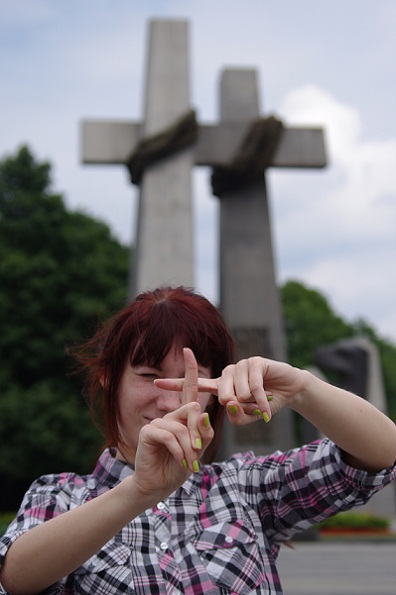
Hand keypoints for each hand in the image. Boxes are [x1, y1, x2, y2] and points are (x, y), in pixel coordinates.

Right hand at [132, 348, 213, 502]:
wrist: (160, 484)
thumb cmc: (181, 465)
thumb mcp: (199, 448)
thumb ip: (203, 432)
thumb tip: (202, 413)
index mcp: (183, 416)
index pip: (188, 388)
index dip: (188, 369)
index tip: (188, 350)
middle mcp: (170, 415)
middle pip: (192, 410)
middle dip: (198, 433)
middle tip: (198, 454)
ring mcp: (158, 422)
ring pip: (182, 426)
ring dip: (189, 448)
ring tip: (190, 462)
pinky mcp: (148, 432)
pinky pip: (170, 435)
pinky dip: (179, 450)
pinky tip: (180, 461)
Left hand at [155, 356, 304, 425]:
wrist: (290, 391)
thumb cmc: (266, 405)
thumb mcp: (249, 416)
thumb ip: (237, 416)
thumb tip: (229, 404)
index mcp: (221, 385)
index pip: (195, 385)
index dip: (175, 385)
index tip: (155, 383)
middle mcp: (227, 373)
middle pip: (222, 396)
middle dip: (238, 408)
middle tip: (251, 409)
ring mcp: (240, 365)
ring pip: (238, 393)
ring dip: (253, 405)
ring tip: (261, 403)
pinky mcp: (254, 362)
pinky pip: (253, 387)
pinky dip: (261, 401)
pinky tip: (267, 407)